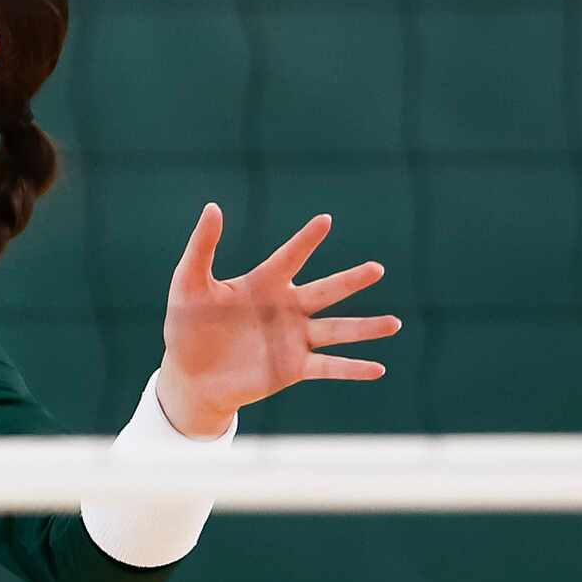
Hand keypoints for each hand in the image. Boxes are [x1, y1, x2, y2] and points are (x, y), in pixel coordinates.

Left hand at [153, 205, 400, 438]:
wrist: (188, 374)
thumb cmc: (186, 325)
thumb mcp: (189, 282)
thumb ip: (202, 246)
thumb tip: (213, 207)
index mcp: (262, 284)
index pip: (290, 256)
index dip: (306, 239)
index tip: (326, 220)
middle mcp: (285, 309)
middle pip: (325, 291)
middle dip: (350, 280)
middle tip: (377, 268)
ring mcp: (292, 339)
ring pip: (336, 330)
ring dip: (365, 327)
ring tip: (395, 322)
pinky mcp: (293, 368)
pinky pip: (329, 367)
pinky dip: (352, 368)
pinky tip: (378, 368)